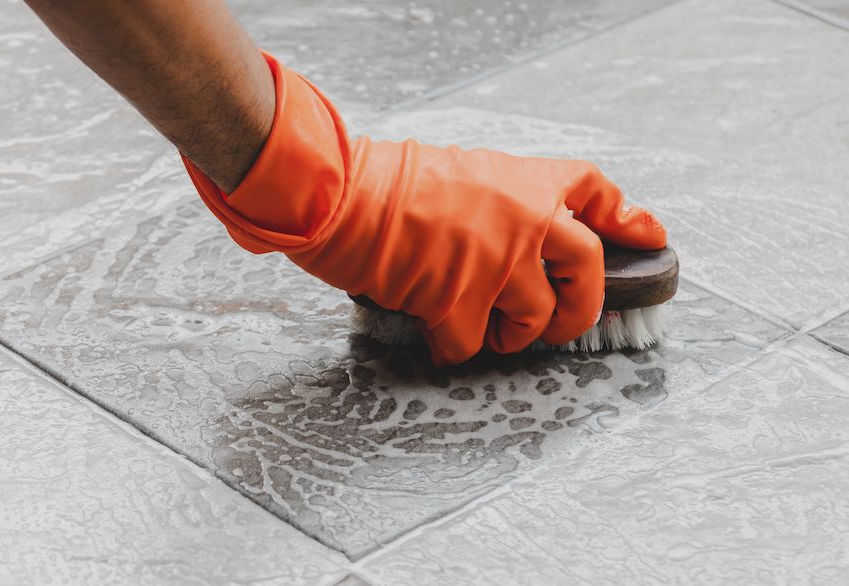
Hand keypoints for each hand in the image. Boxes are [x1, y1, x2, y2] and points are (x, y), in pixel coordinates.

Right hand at [184, 54, 665, 364]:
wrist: (343, 194)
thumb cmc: (385, 180)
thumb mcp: (455, 169)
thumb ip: (493, 199)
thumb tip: (509, 232)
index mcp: (522, 181)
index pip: (592, 190)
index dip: (626, 215)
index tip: (649, 234)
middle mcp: (524, 220)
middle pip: (588, 270)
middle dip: (583, 307)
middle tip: (564, 324)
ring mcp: (498, 263)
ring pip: (535, 319)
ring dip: (514, 335)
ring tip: (489, 331)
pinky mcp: (462, 301)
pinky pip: (472, 342)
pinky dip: (454, 346)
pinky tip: (435, 334)